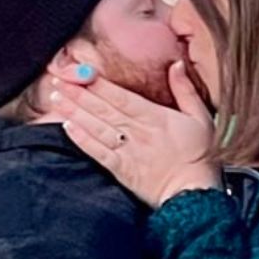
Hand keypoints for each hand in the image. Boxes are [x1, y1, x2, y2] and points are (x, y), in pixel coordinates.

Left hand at [52, 55, 221, 205]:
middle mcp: (137, 132)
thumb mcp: (202, 117)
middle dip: (78, 93)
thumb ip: (186, 90)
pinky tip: (68, 127)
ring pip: (96, 127)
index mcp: (155, 117)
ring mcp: (127, 151)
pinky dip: (81, 139)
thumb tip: (176, 65)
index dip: (99, 84)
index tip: (81, 71)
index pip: (121, 96)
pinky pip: (97, 152)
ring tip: (57, 98)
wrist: (194, 193)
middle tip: (58, 80)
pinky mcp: (121, 170)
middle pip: (102, 109)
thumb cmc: (201, 155)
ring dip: (74, 111)